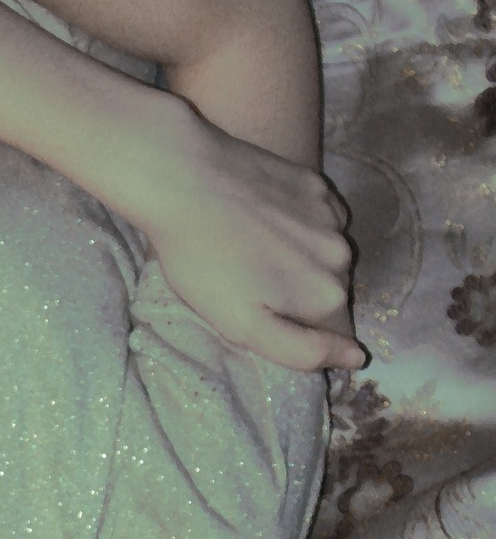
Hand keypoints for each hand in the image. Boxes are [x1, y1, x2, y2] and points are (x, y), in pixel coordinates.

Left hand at [139, 109, 365, 370]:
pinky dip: (295, 224)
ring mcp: (331, 215)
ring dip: (297, 258)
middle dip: (296, 295)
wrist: (183, 181)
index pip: (332, 332)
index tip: (261, 313)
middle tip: (246, 281)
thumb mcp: (244, 326)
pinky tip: (258, 218)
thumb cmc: (203, 261)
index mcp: (328, 297)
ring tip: (249, 248)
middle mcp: (343, 255)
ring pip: (324, 254)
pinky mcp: (315, 184)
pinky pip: (317, 218)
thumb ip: (304, 351)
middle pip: (328, 292)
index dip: (297, 329)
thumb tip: (356, 357)